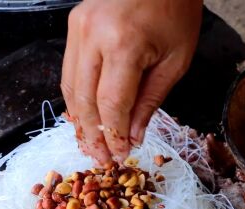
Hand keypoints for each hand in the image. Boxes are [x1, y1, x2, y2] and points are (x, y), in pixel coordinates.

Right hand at [61, 0, 203, 165]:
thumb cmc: (176, 10)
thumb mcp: (175, 61)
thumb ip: (150, 101)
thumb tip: (131, 136)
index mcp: (124, 44)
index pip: (111, 104)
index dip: (113, 135)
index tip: (119, 154)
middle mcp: (93, 35)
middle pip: (83, 100)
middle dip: (92, 134)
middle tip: (100, 159)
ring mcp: (78, 27)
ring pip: (69, 87)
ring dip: (79, 119)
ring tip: (90, 143)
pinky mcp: (74, 24)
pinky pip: (69, 69)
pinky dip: (75, 96)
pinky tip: (83, 115)